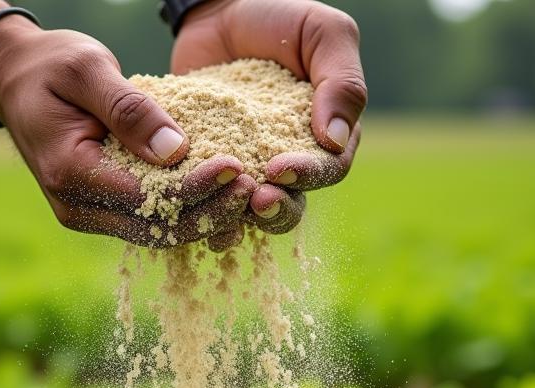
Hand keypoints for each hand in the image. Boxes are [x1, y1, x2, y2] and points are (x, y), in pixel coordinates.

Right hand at [0, 18, 254, 246]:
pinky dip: (185, 215)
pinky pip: (149, 224)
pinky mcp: (101, 212)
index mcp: (70, 173)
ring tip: (244, 194)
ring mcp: (88, 216)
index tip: (234, 167)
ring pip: (156, 235)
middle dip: (207, 213)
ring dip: (201, 220)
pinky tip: (219, 199)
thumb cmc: (49, 66)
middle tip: (251, 187)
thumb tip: (177, 151)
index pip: (145, 198)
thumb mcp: (87, 69)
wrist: (13, 81)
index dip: (193, 190)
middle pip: (155, 229)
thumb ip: (130, 109)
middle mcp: (77, 207)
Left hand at [173, 0, 366, 243]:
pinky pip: (210, 203)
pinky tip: (192, 212)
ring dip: (240, 220)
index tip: (280, 168)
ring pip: (251, 214)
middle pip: (292, 205)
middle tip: (257, 201)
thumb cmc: (278, 19)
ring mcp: (250, 172)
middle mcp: (289, 163)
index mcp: (325, 138)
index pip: (328, 170)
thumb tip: (337, 140)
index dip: (308, 175)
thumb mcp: (322, 34)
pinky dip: (203, 213)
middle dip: (276, 209)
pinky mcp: (212, 172)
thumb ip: (342, 81)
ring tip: (224, 212)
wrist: (217, 14)